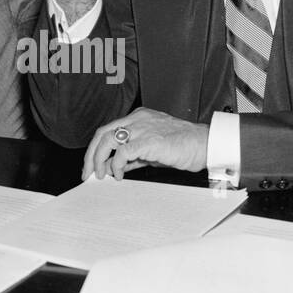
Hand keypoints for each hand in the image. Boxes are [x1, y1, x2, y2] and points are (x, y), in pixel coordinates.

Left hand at [83, 107, 207, 179]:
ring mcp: (143, 128)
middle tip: (88, 172)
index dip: (96, 149)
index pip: (108, 130)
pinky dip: (116, 165)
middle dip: (91, 155)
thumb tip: (111, 166)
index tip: (91, 166)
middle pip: (102, 133)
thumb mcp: (151, 151)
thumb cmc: (183, 147)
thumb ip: (130, 157)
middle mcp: (138, 119)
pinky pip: (123, 152)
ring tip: (101, 175)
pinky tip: (119, 175)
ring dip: (98, 159)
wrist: (205, 145)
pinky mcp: (149, 140)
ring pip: (108, 139)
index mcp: (139, 118)